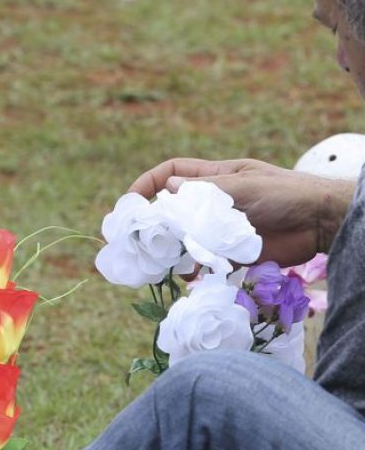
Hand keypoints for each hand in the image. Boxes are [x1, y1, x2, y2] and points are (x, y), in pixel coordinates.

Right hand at [128, 157, 354, 266]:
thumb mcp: (244, 185)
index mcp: (215, 177)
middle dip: (152, 222)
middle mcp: (212, 202)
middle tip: (134, 239)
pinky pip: (202, 262)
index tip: (130, 201)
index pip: (172, 173)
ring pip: (183, 239)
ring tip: (158, 261)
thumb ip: (206, 190)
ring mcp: (219, 229)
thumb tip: (168, 188)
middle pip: (171, 209)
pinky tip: (189, 276)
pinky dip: (193, 270)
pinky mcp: (229, 253)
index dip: (148, 183)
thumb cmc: (286, 193)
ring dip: (170, 250)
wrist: (319, 223)